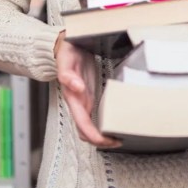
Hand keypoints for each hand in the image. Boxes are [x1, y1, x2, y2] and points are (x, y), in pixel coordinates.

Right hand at [55, 32, 120, 147]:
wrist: (67, 45)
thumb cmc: (67, 52)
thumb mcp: (66, 59)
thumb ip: (68, 75)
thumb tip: (76, 88)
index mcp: (73, 98)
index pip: (83, 126)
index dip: (95, 137)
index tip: (109, 140)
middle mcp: (78, 102)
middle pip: (87, 132)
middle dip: (101, 140)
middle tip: (119, 141)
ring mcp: (84, 100)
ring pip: (91, 126)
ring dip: (103, 134)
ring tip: (120, 134)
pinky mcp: (89, 95)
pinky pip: (96, 115)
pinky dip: (105, 122)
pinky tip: (116, 120)